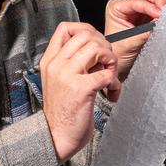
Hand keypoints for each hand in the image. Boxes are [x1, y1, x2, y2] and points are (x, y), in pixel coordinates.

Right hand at [40, 21, 120, 162]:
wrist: (55, 137)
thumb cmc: (63, 111)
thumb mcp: (58, 81)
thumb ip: (70, 63)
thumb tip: (96, 49)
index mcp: (50, 61)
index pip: (65, 28)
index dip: (87, 30)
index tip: (96, 45)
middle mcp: (57, 64)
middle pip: (86, 35)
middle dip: (104, 46)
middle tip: (107, 64)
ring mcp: (67, 75)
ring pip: (97, 48)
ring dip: (111, 61)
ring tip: (110, 77)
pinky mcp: (81, 89)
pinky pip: (107, 74)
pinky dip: (116, 83)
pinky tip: (112, 93)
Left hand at [104, 0, 165, 77]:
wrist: (119, 66)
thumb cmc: (118, 55)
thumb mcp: (130, 43)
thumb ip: (145, 32)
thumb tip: (159, 22)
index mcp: (116, 8)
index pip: (137, 1)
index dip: (150, 6)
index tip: (160, 15)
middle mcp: (127, 5)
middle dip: (159, 1)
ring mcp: (139, 10)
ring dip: (164, 6)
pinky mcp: (148, 17)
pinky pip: (160, 9)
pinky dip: (165, 12)